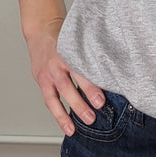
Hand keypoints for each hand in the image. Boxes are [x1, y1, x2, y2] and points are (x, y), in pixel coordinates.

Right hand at [24, 19, 103, 135]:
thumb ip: (92, 54)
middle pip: (68, 84)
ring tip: (79, 126)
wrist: (41, 30)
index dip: (90, 86)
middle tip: (95, 112)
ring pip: (58, 94)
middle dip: (81, 100)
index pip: (80, 70)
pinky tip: (68, 127)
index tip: (102, 99)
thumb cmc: (65, 36)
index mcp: (69, 50)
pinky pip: (50, 100)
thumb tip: (114, 71)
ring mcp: (48, 73)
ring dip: (68, 112)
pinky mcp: (42, 81)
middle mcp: (57, 63)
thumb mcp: (79, 40)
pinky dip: (58, 114)